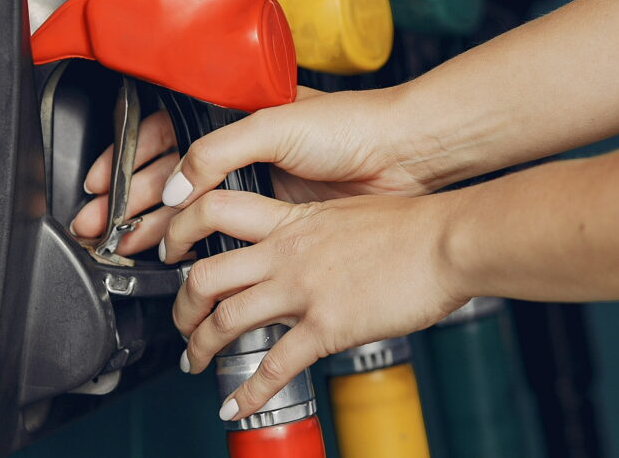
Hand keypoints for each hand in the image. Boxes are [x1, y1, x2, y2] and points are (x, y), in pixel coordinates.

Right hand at [77, 85, 430, 251]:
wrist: (402, 156)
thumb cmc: (350, 126)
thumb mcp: (274, 125)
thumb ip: (218, 153)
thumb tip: (177, 189)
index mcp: (234, 113)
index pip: (166, 133)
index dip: (130, 159)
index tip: (102, 184)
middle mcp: (242, 147)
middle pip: (171, 174)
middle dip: (130, 199)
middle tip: (100, 225)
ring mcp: (258, 182)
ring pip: (192, 206)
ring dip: (155, 224)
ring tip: (127, 246)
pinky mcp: (277, 215)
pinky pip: (223, 231)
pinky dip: (195, 243)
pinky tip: (176, 256)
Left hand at [160, 190, 466, 420]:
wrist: (446, 241)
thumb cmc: (412, 225)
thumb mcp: (348, 212)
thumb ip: (316, 228)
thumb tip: (307, 244)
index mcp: (291, 220)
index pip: (214, 212)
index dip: (181, 230)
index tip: (172, 250)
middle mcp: (286, 252)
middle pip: (204, 274)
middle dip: (182, 305)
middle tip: (181, 322)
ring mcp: (302, 289)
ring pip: (224, 319)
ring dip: (199, 348)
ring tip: (194, 363)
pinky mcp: (326, 326)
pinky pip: (273, 366)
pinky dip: (247, 393)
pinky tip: (236, 406)